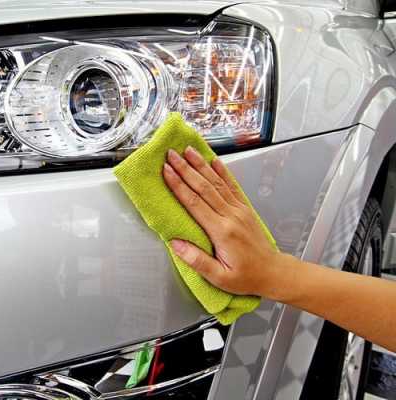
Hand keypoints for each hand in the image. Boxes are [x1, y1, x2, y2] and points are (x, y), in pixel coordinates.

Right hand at [163, 147, 285, 297]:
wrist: (273, 273)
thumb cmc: (246, 277)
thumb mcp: (219, 277)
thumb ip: (196, 260)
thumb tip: (175, 243)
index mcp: (222, 232)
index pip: (195, 203)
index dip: (179, 185)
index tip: (167, 171)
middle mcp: (231, 216)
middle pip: (204, 187)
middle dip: (185, 169)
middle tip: (171, 155)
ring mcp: (239, 210)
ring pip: (217, 182)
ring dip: (201, 165)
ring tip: (188, 151)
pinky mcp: (244, 209)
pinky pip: (231, 186)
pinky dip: (222, 172)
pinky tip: (214, 161)